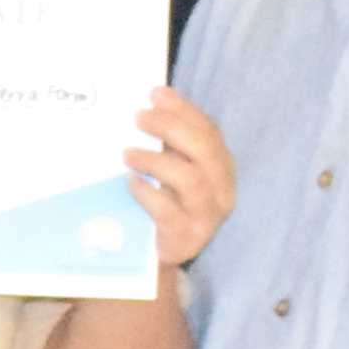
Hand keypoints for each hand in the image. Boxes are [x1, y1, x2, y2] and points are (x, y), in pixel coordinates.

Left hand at [128, 91, 236, 273]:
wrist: (164, 254)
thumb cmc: (168, 204)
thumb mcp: (173, 168)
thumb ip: (171, 138)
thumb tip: (156, 96)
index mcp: (221, 167)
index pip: (209, 131)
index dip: (183, 109)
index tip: (155, 93)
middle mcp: (221, 189)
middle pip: (204, 149)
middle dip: (170, 127)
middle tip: (139, 118)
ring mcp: (207, 215)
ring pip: (189, 178)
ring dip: (155, 160)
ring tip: (127, 154)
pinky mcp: (186, 237)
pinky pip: (168, 211)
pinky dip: (146, 194)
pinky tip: (131, 183)